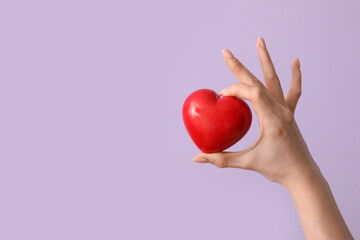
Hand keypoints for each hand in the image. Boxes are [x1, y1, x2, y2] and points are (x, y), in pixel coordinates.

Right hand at [193, 37, 319, 187]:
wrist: (303, 175)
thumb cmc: (277, 169)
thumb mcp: (248, 163)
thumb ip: (222, 159)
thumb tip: (197, 157)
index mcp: (273, 120)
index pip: (253, 93)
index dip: (235, 90)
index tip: (222, 96)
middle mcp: (281, 111)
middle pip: (259, 81)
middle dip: (239, 67)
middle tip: (226, 51)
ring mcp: (287, 111)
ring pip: (275, 80)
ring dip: (266, 60)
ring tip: (259, 41)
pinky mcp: (289, 114)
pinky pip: (293, 91)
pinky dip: (294, 76)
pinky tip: (295, 62)